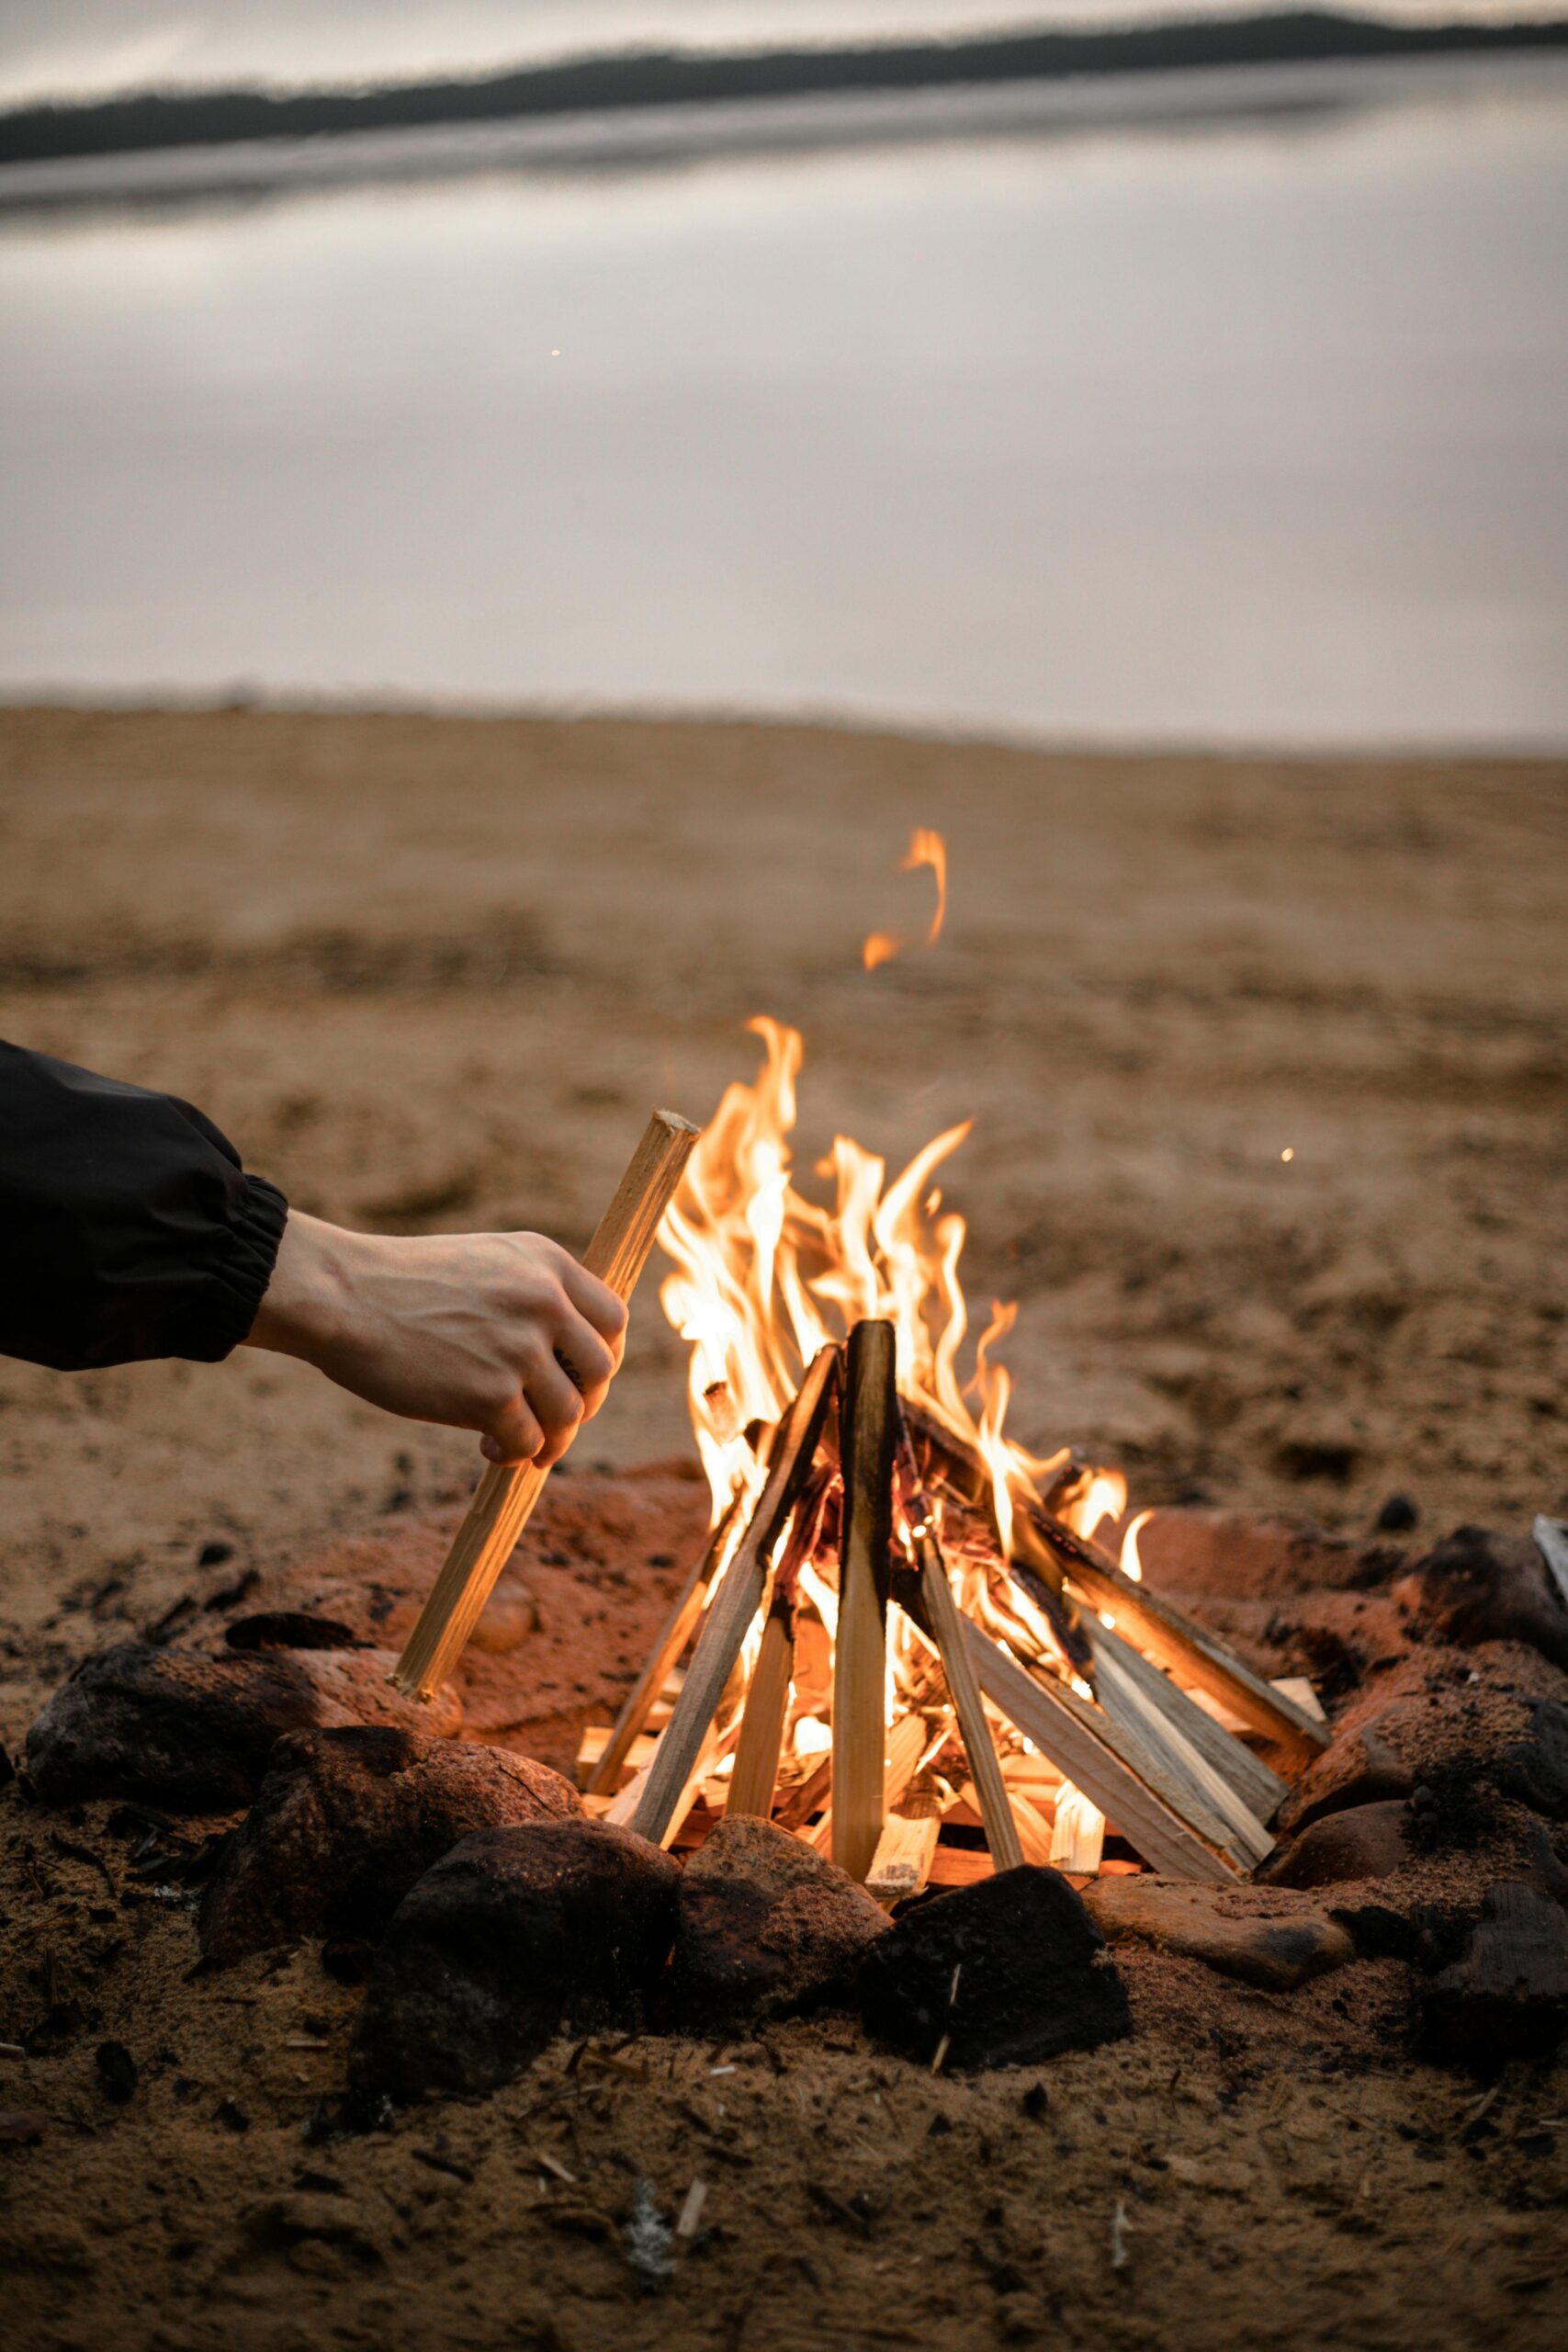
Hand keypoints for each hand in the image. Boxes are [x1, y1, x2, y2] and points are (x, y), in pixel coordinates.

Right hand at [245, 1211, 627, 1467]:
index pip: (613, 1318)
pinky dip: (514, 1454)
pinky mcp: (491, 1395)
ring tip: (521, 1445)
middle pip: (600, 1370)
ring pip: (570, 1414)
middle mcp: (543, 1301)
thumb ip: (531, 1294)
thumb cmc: (401, 1285)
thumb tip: (566, 1355)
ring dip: (551, 1439)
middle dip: (584, 1402)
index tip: (580, 1378)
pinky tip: (489, 1449)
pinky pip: (528, 1441)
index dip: (604, 1356)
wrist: (341, 1296)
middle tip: (555, 1420)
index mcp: (546, 1262)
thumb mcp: (484, 1262)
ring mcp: (520, 1348)